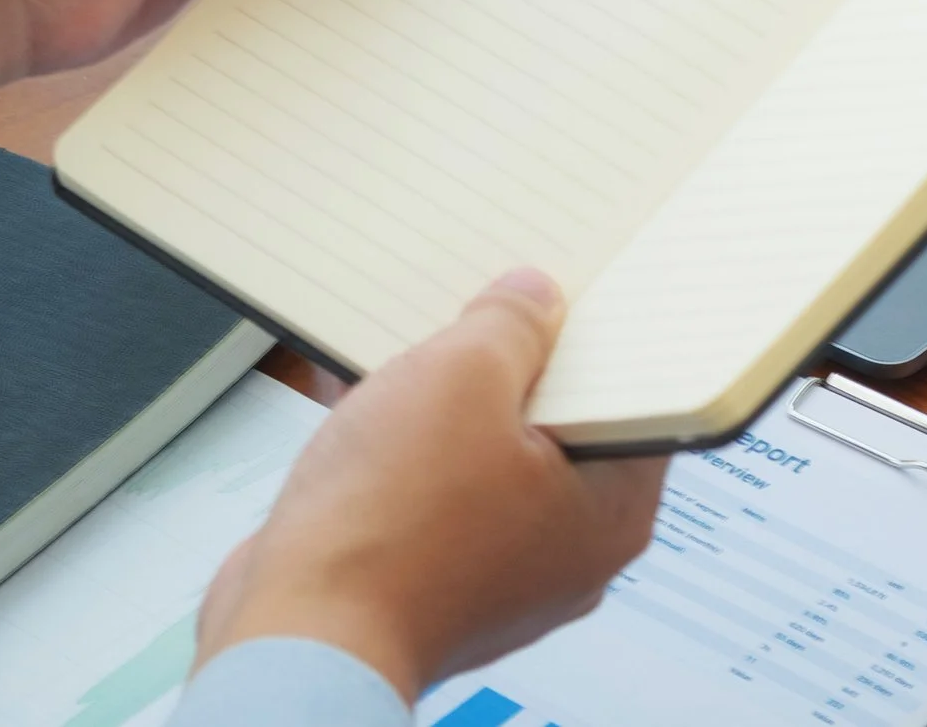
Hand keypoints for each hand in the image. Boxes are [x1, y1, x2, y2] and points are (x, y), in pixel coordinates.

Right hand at [195, 269, 666, 699]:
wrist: (292, 636)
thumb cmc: (388, 530)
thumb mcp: (462, 376)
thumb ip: (511, 324)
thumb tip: (533, 300)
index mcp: (611, 508)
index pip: (635, 399)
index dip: (601, 335)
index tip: (572, 290)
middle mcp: (565, 548)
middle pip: (558, 422)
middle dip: (513, 360)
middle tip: (488, 304)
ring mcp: (496, 567)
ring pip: (487, 453)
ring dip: (448, 398)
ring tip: (415, 343)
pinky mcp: (430, 576)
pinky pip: (433, 488)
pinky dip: (406, 442)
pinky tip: (367, 390)